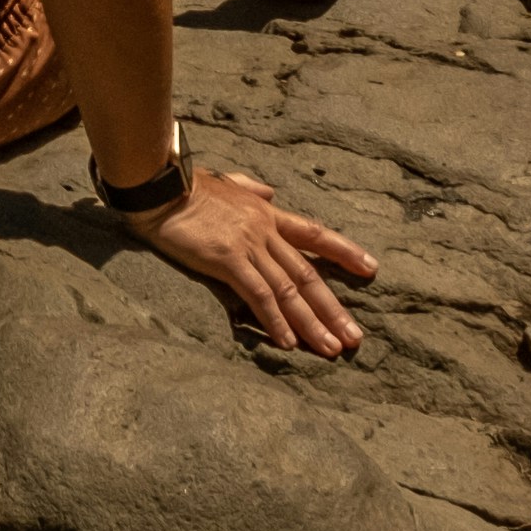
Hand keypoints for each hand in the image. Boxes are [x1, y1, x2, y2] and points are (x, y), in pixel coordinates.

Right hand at [125, 163, 381, 358]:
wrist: (159, 185)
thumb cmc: (186, 186)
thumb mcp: (226, 182)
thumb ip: (251, 189)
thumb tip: (269, 194)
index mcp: (267, 213)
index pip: (314, 234)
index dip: (345, 252)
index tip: (371, 270)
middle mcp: (265, 230)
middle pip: (308, 273)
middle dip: (333, 308)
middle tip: (354, 337)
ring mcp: (248, 245)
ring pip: (289, 290)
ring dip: (312, 323)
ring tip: (331, 348)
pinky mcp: (227, 259)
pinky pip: (258, 295)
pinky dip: (275, 320)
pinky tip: (289, 342)